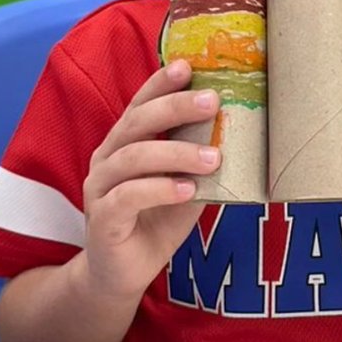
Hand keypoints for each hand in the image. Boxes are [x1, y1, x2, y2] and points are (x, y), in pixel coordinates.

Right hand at [81, 58, 219, 301]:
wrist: (121, 275)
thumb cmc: (155, 223)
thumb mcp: (185, 188)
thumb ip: (200, 162)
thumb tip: (242, 134)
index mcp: (124, 144)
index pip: (140, 105)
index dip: (160, 83)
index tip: (187, 66)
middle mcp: (107, 159)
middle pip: (137, 122)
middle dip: (175, 108)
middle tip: (212, 102)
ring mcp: (100, 188)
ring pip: (133, 157)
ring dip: (176, 153)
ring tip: (213, 157)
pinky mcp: (102, 219)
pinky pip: (128, 196)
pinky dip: (159, 189)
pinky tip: (187, 189)